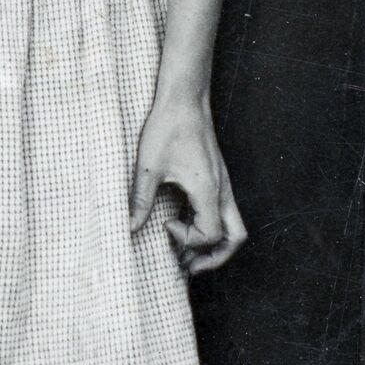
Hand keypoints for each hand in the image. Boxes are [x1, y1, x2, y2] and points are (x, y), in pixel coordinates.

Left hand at [130, 90, 247, 275]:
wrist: (184, 98)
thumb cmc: (169, 127)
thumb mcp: (149, 167)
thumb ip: (140, 201)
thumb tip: (129, 228)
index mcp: (208, 190)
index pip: (209, 235)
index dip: (186, 239)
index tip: (164, 224)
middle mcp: (222, 190)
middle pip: (235, 238)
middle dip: (215, 258)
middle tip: (188, 266)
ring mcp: (222, 184)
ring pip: (232, 226)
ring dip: (213, 244)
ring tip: (186, 253)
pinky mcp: (217, 178)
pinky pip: (222, 212)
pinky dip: (208, 226)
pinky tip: (183, 224)